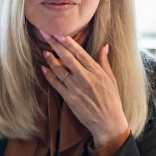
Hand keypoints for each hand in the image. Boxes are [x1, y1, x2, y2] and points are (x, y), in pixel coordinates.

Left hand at [39, 30, 128, 148]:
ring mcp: (76, 88)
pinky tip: (44, 68)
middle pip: (67, 57)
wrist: (108, 122)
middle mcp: (85, 77)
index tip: (57, 33)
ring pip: (59, 70)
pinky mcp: (69, 99)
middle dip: (54, 44)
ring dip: (50, 59)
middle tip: (45, 33)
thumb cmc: (112, 100)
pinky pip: (56, 84)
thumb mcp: (111, 79)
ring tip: (44, 50)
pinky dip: (49, 76)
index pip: (79, 52)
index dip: (67, 42)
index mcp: (96, 71)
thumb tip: (104, 46)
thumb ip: (104, 62)